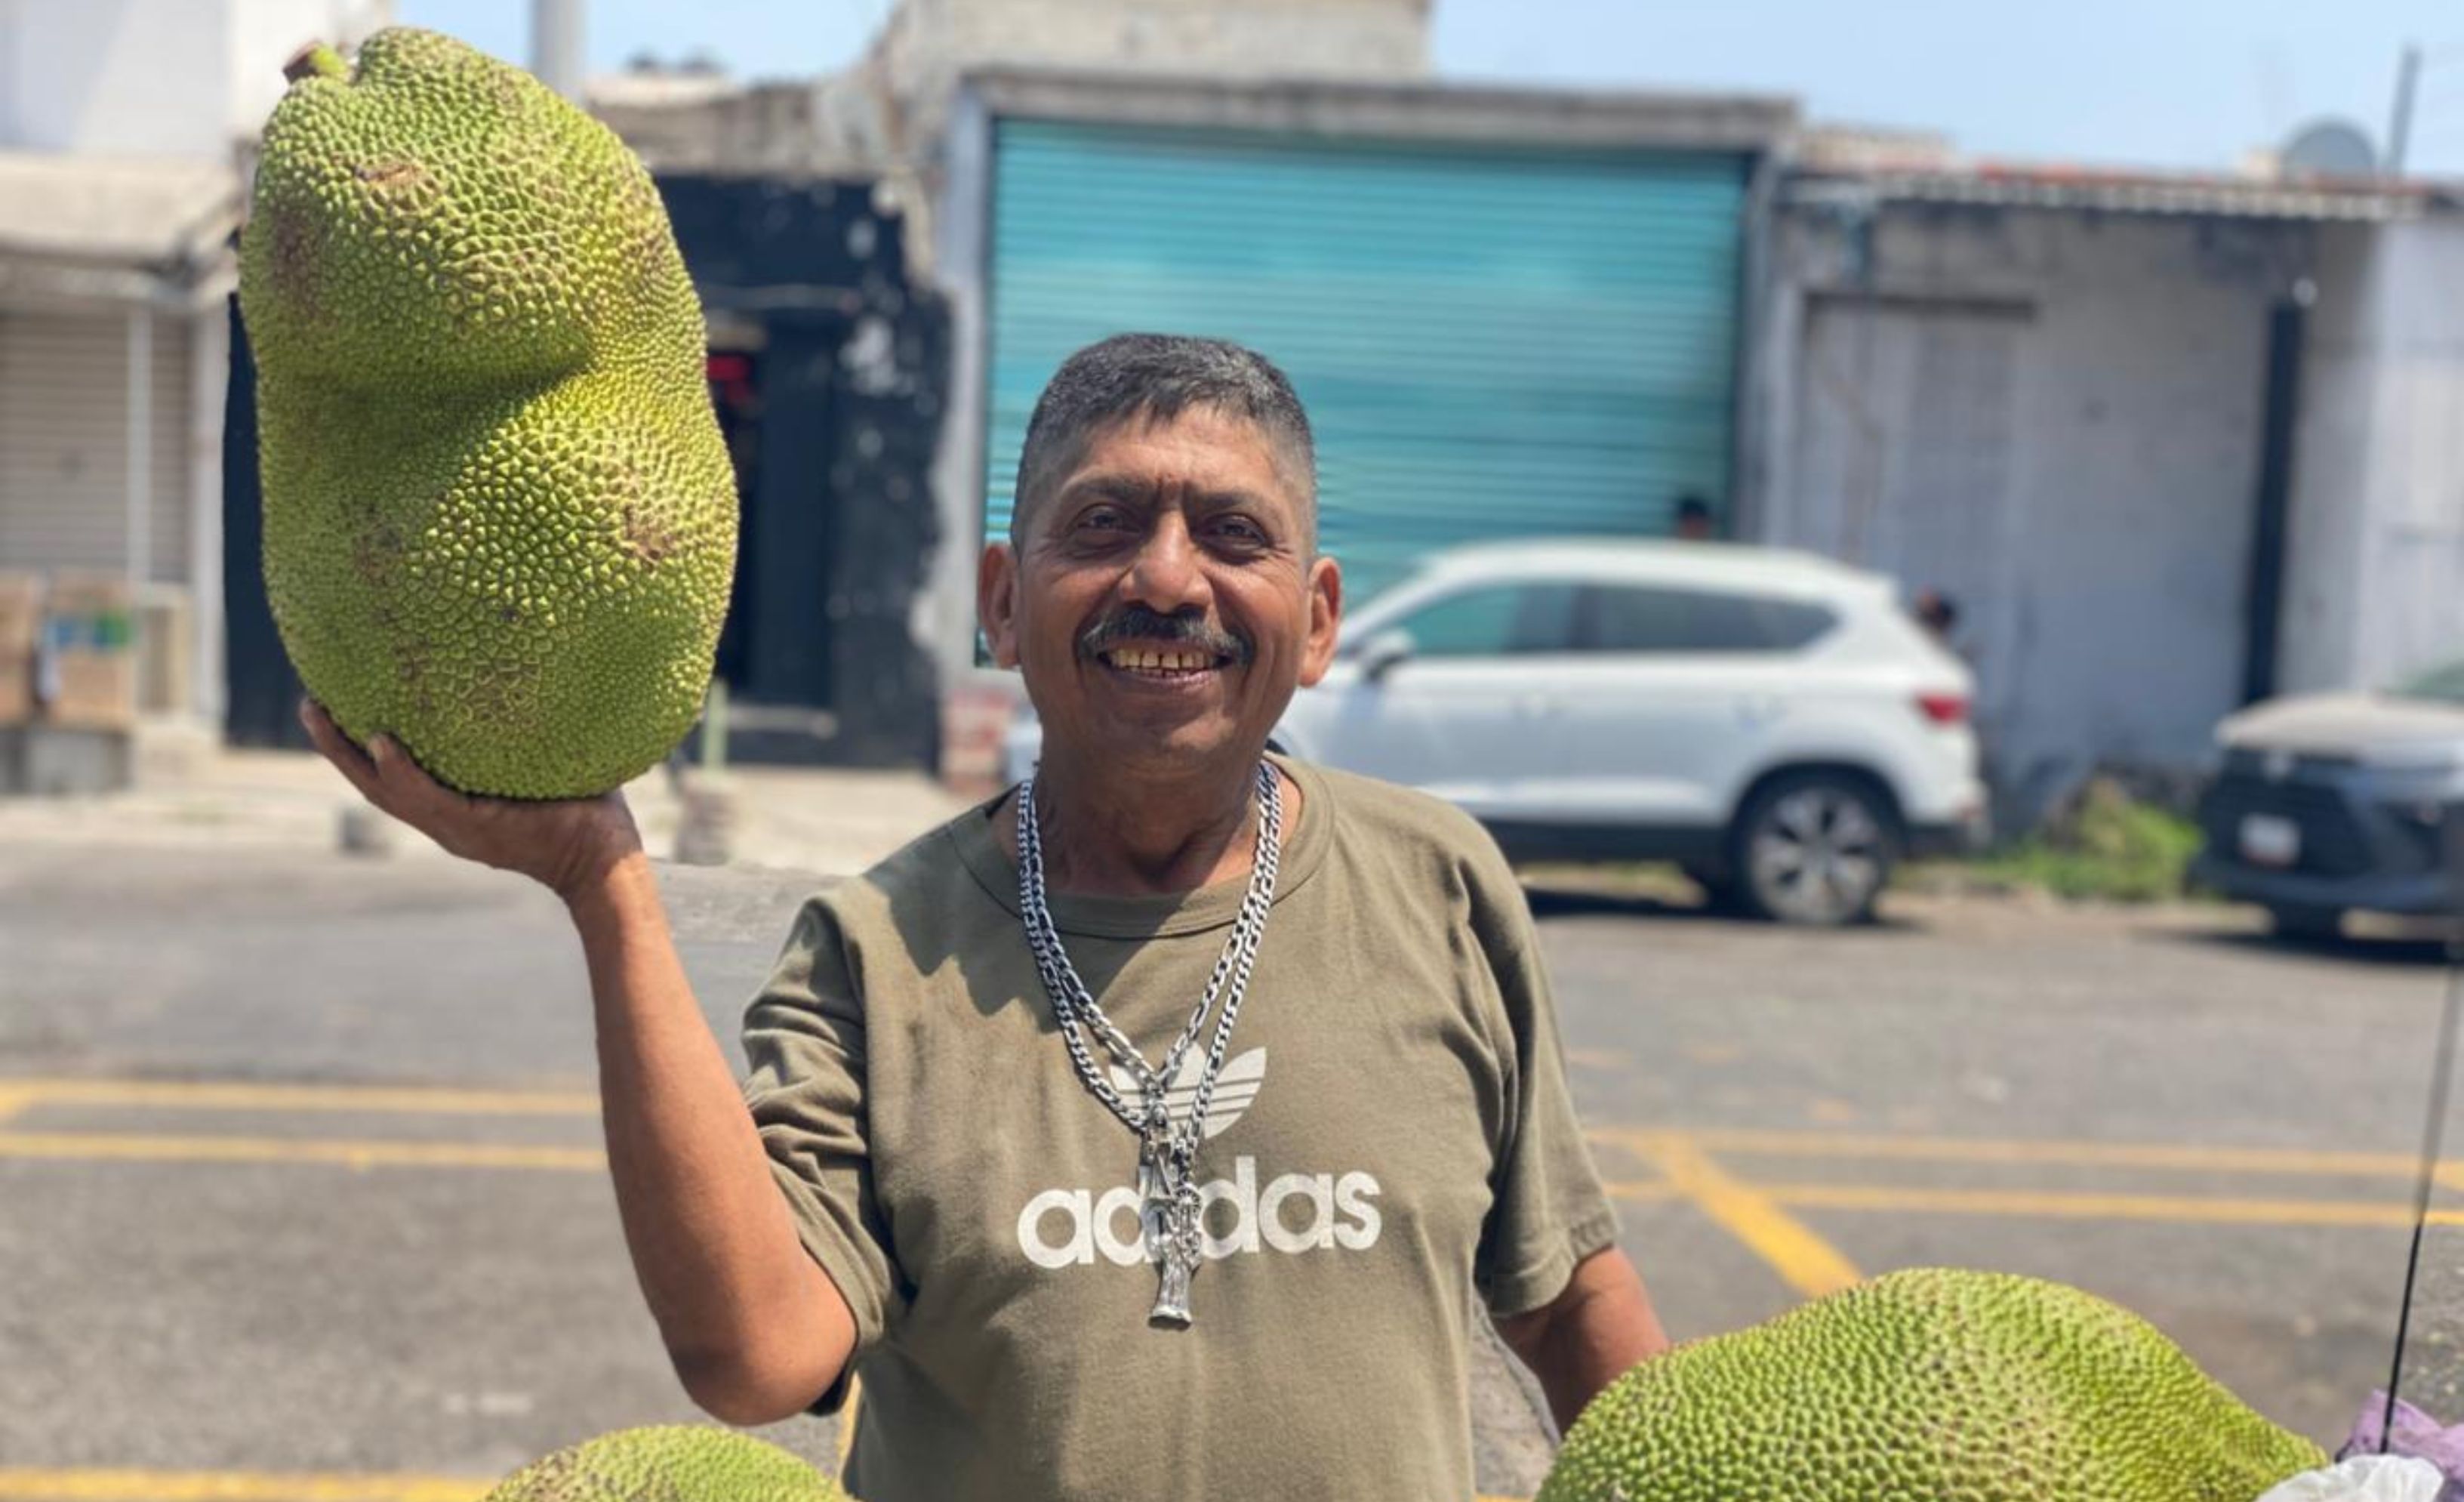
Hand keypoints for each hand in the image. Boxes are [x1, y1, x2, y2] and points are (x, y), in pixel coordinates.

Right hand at [299, 699, 643, 901]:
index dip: (360, 750)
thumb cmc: (587, 810)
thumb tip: (537, 670)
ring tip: (319, 714)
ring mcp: (457, 829)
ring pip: (385, 790)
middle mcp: (446, 823)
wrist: (607, 863)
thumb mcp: (546, 765)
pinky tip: (380, 742)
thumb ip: (530, 731)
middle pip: (372, 783)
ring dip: (348, 755)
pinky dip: (401, 772)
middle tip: (307, 704)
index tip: (335, 711)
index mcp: (454, 811)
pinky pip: (430, 797)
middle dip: (334, 746)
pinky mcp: (476, 829)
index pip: (394, 779)